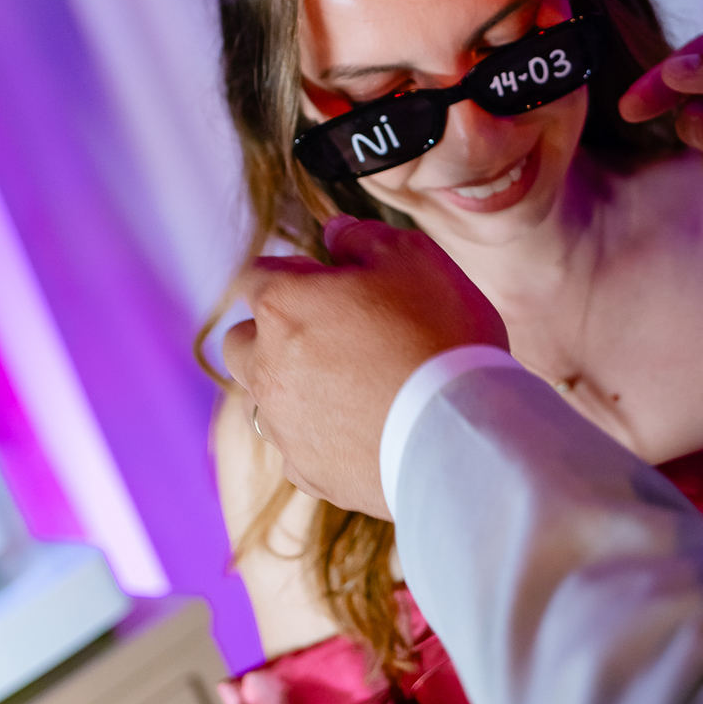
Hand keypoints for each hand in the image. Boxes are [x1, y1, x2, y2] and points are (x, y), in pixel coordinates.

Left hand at [223, 217, 508, 515]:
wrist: (460, 439)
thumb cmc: (439, 336)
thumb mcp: (415, 259)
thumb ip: (365, 237)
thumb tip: (335, 232)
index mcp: (283, 305)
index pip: (256, 274)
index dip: (294, 270)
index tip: (333, 278)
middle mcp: (267, 366)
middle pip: (242, 341)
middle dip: (272, 331)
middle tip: (332, 331)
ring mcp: (284, 425)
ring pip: (262, 398)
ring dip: (289, 386)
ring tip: (348, 384)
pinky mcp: (308, 472)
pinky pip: (296, 446)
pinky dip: (317, 434)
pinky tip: (363, 427)